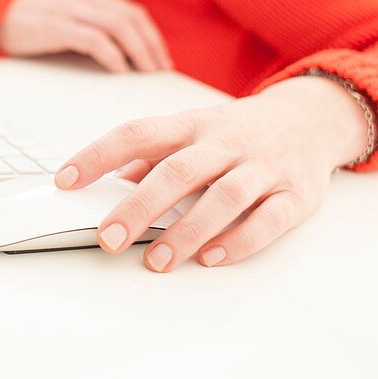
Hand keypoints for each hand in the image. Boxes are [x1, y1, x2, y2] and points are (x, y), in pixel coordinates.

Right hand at [0, 0, 173, 72]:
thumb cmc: (32, 23)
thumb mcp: (68, 15)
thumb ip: (93, 23)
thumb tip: (125, 52)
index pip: (132, 12)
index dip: (152, 35)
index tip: (161, 59)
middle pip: (131, 18)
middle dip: (151, 45)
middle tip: (160, 69)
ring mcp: (70, 9)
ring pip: (118, 26)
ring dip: (138, 51)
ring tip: (145, 71)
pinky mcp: (56, 26)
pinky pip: (93, 39)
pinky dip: (112, 54)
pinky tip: (119, 69)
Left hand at [53, 75, 370, 269]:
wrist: (312, 117)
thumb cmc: (237, 131)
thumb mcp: (192, 130)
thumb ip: (153, 154)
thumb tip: (111, 180)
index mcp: (191, 124)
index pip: (137, 133)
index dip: (98, 155)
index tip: (65, 180)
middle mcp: (225, 142)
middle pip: (178, 170)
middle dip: (139, 206)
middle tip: (109, 238)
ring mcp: (262, 167)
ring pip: (224, 197)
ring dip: (187, 231)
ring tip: (157, 261)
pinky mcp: (295, 194)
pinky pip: (269, 219)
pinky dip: (240, 240)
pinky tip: (211, 258)